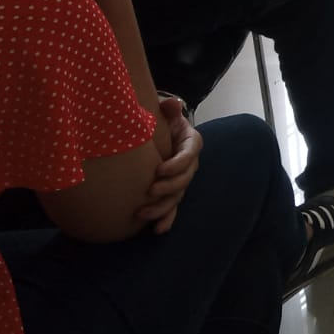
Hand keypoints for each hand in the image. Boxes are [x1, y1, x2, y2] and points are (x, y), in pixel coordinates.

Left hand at [137, 96, 200, 233]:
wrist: (155, 132)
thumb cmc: (159, 121)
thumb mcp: (164, 112)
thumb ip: (168, 109)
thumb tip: (172, 104)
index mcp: (190, 142)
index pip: (189, 154)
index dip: (177, 164)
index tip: (159, 169)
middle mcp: (189, 163)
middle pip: (185, 179)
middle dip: (168, 188)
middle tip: (150, 191)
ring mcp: (180, 179)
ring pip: (177, 197)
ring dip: (162, 208)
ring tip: (143, 215)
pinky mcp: (171, 192)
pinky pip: (172, 208)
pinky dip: (166, 219)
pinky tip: (156, 230)